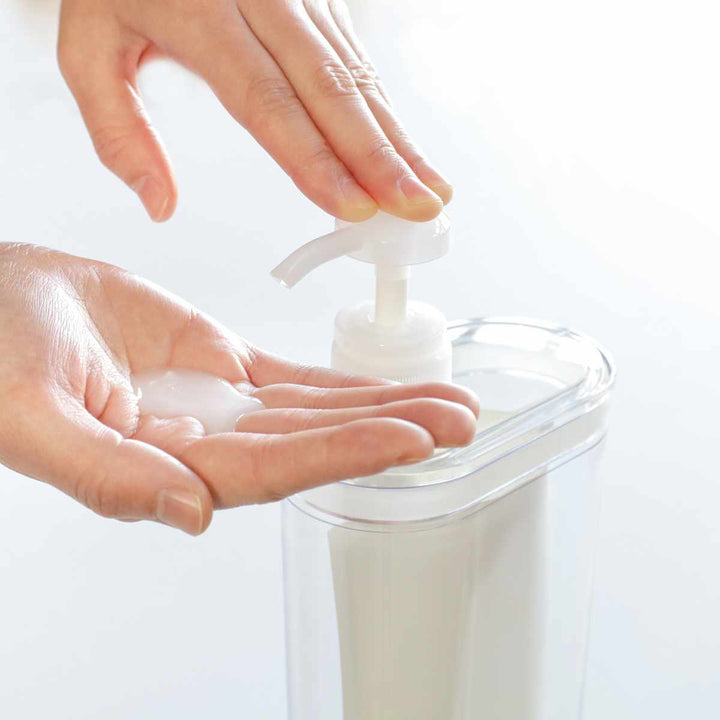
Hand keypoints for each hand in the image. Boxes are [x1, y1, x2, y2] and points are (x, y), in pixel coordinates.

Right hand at [0, 244, 476, 534]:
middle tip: (461, 422)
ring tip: (448, 403)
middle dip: (390, 432)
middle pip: (314, 444)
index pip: (274, 470)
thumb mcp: (33, 420)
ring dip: (382, 406)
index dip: (345, 454)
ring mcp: (219, 404)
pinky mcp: (220, 364)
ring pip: (316, 410)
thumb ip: (109, 475)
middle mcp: (204, 443)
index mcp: (164, 468)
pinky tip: (386, 385)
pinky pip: (294, 378)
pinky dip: (343, 382)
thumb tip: (191, 514)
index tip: (413, 439)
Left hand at [57, 0, 452, 222]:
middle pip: (329, 88)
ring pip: (357, 75)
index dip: (312, 157)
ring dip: (398, 140)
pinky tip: (409, 152)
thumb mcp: (87, 46)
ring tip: (430, 192)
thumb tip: (160, 205)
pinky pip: (360, 60)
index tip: (350, 206)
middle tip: (413, 208)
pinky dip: (388, 113)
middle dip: (377, 156)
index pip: (266, 99)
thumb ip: (117, 132)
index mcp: (200, 13)